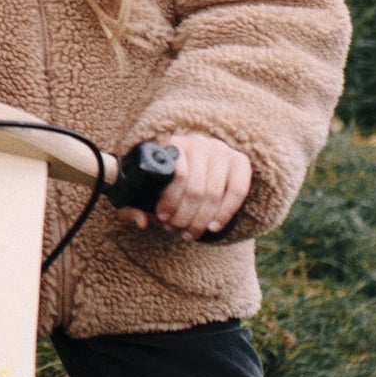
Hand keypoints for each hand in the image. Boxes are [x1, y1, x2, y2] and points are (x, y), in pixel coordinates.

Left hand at [123, 132, 250, 241]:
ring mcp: (221, 150)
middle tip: (178, 230)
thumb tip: (142, 222)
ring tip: (191, 233)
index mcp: (174, 144)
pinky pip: (238, 191)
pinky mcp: (240, 160)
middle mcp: (199, 143)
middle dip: (186, 216)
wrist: (194, 162)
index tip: (163, 218)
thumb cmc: (165, 178)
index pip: (178, 175)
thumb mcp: (146, 187)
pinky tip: (213, 226)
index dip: (171, 202)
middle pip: (197, 188)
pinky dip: (225, 213)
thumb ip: (135, 205)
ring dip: (203, 219)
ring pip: (215, 192)